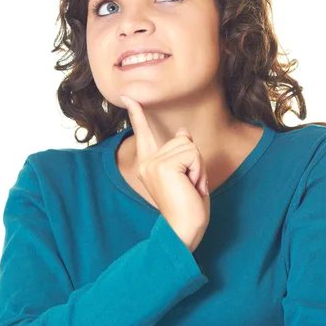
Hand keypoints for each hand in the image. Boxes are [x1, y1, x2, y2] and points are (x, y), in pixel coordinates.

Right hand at [120, 94, 209, 251]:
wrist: (184, 230)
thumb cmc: (187, 206)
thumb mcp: (186, 174)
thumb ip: (181, 153)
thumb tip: (183, 131)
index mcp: (149, 164)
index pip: (142, 133)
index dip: (136, 113)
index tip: (127, 96)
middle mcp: (147, 162)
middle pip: (183, 139)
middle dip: (196, 162)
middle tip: (190, 185)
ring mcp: (153, 163)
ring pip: (189, 146)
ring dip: (198, 168)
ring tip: (190, 187)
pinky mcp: (163, 165)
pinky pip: (192, 154)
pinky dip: (198, 171)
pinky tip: (191, 187)